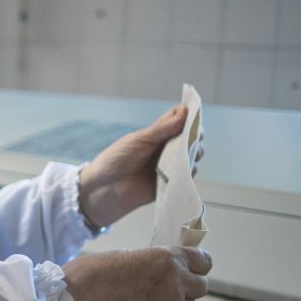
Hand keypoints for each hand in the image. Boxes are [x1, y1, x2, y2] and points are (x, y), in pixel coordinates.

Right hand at [62, 246, 211, 300]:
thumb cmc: (88, 277)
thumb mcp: (123, 256)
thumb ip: (150, 262)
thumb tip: (160, 269)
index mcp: (166, 257)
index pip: (204, 261)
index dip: (197, 265)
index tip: (189, 270)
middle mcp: (175, 281)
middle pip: (201, 286)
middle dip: (188, 287)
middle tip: (166, 291)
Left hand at [76, 104, 195, 230]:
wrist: (104, 189)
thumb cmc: (116, 160)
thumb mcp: (140, 140)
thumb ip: (163, 128)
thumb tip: (186, 111)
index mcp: (158, 133)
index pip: (180, 119)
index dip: (190, 116)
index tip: (194, 115)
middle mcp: (167, 147)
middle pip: (191, 136)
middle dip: (196, 135)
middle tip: (194, 137)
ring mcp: (170, 165)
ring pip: (192, 155)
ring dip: (194, 152)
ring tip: (188, 153)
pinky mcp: (171, 182)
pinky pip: (188, 175)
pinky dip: (190, 171)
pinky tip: (186, 168)